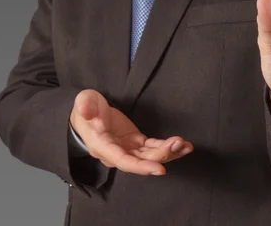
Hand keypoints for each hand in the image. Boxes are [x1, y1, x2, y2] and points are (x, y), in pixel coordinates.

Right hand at [70, 89, 192, 175]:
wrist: (88, 112)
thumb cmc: (86, 108)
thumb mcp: (84, 101)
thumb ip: (85, 105)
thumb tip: (85, 109)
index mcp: (103, 146)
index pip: (123, 160)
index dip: (141, 166)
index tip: (160, 169)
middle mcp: (117, 152)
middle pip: (141, 160)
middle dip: (162, 155)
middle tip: (179, 144)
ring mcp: (128, 148)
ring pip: (150, 156)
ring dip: (169, 152)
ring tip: (185, 145)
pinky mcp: (136, 142)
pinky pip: (153, 147)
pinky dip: (167, 146)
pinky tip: (182, 144)